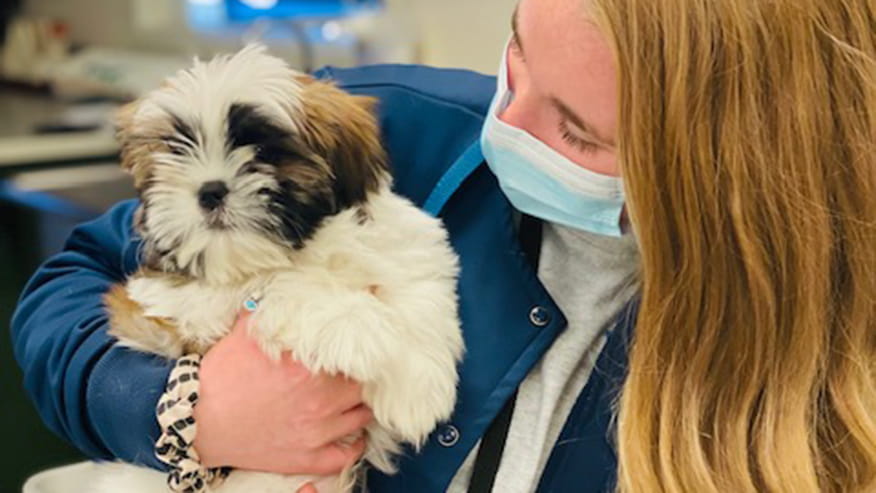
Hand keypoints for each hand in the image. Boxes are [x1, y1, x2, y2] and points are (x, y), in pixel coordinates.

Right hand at [192, 312, 372, 474]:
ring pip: (361, 417)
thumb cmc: (220, 379)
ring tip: (354, 398)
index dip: (360, 345)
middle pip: (362, 384)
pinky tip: (352, 436)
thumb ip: (268, 312)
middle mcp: (319, 399)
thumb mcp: (244, 335)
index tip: (363, 339)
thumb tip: (281, 291)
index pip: (353, 351)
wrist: (197, 423)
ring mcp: (316, 432)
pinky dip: (353, 447)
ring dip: (360, 406)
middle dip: (360, 376)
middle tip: (354, 370)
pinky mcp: (306, 458)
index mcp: (307, 367)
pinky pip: (344, 456)